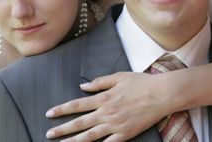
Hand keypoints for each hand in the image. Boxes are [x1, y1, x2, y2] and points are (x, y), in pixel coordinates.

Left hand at [45, 71, 176, 141]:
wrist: (162, 94)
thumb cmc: (142, 83)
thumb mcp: (119, 76)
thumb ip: (100, 82)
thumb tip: (83, 86)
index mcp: (104, 97)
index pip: (77, 105)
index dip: (62, 109)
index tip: (49, 113)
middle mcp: (107, 113)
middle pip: (80, 123)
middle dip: (62, 129)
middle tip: (48, 134)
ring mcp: (116, 125)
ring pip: (90, 137)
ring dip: (74, 141)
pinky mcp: (125, 134)